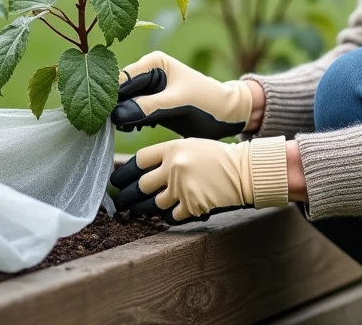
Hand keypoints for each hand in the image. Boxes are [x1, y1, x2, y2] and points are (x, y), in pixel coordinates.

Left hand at [110, 136, 287, 224]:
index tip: (117, 178)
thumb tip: (143, 169)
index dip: (125, 171)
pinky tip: (161, 216)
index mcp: (173, 148)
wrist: (244, 170)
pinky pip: (170, 215)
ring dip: (141, 210)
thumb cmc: (216, 156)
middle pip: (141, 184)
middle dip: (126, 195)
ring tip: (132, 212)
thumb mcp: (191, 145)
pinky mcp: (192, 205)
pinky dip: (166, 217)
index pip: (139, 160)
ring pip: (152, 204)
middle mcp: (174, 167)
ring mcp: (183, 188)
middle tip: (118, 200)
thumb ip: (168, 155)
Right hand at [111, 51, 252, 138]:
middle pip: (118, 90)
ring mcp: (147, 88)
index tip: (104, 116)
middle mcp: (147, 72)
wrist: (227, 115)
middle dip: (113, 107)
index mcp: (153, 62)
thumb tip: (116, 115)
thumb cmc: (208, 103)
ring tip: (130, 128)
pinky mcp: (150, 104)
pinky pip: (130, 112)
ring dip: (120, 116)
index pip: (121, 78)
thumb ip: (148, 107)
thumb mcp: (178, 104)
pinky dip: (129, 121)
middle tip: (113, 126)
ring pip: (121, 102)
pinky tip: (136, 129)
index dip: (110, 96)